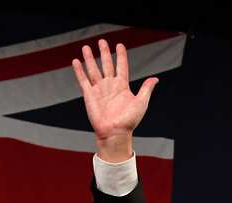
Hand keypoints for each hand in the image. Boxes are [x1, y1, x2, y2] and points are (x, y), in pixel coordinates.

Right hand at [71, 39, 157, 161]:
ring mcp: (99, 89)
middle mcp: (110, 86)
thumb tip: (155, 79)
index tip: (119, 45)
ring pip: (93, 69)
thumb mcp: (141, 103)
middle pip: (106, 64)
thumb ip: (146, 89)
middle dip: (104, 53)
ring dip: (89, 58)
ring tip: (86, 47)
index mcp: (122, 86)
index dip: (121, 56)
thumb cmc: (129, 121)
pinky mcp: (89, 95)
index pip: (121, 66)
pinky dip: (79, 71)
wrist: (115, 133)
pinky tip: (76, 61)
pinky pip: (83, 80)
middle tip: (101, 41)